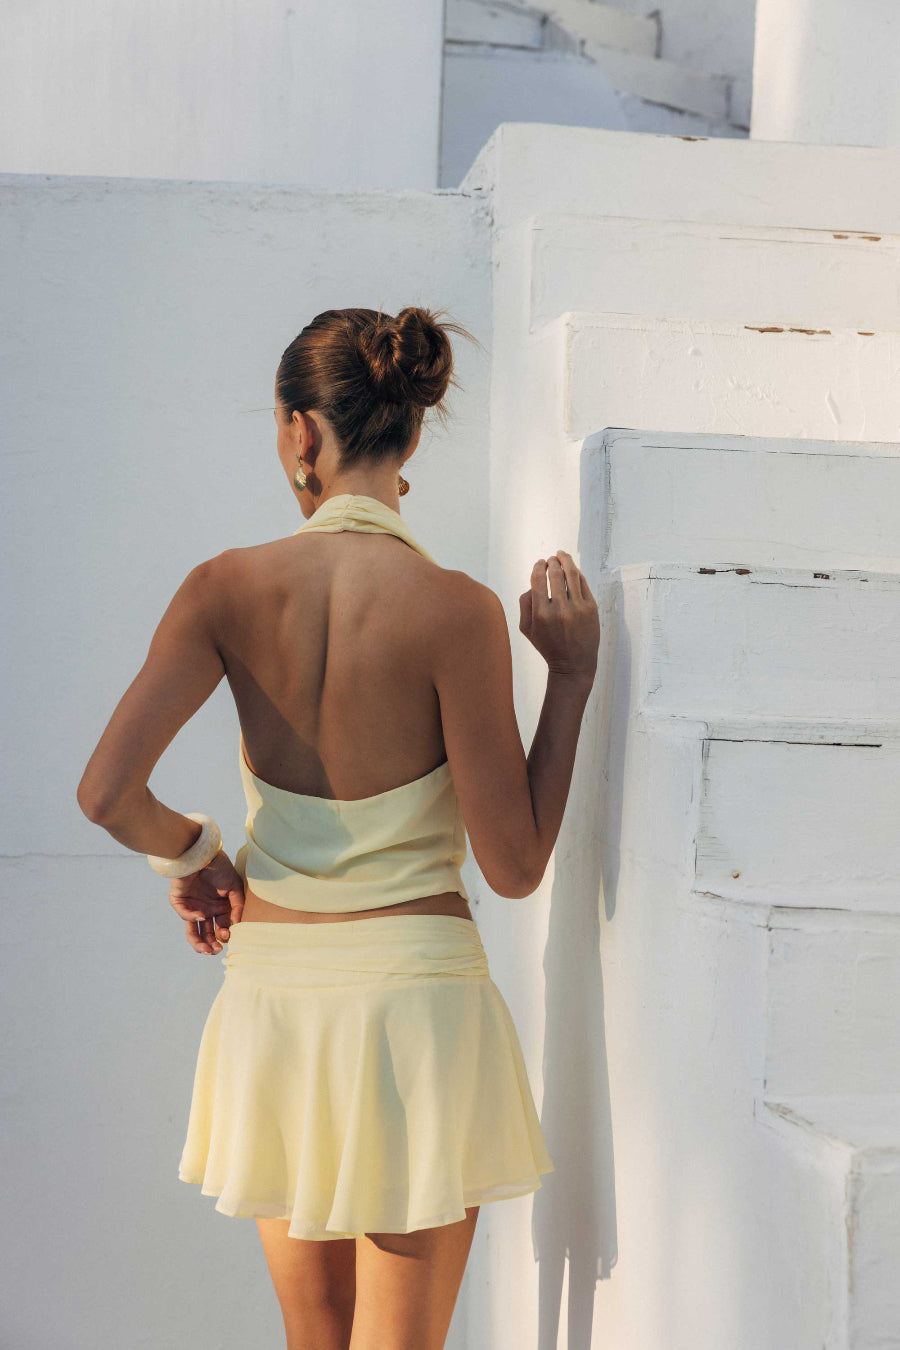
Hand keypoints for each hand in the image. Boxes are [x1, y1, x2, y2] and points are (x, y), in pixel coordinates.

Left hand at [168, 849, 244, 954]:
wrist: (204, 853)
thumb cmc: (220, 867)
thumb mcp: (235, 887)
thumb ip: (237, 906)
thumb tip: (237, 925)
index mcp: (219, 908)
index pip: (221, 928)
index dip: (224, 936)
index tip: (228, 936)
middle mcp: (206, 910)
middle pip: (207, 934)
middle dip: (211, 945)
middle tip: (216, 950)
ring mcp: (192, 906)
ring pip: (192, 931)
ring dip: (198, 942)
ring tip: (205, 949)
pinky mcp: (179, 900)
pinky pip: (184, 914)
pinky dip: (192, 918)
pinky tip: (202, 916)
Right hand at [518, 551, 599, 682]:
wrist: (573, 664)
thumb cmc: (548, 646)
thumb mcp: (527, 630)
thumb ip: (525, 604)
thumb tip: (533, 584)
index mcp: (541, 614)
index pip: (538, 580)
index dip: (538, 567)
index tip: (539, 563)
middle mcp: (560, 609)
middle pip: (555, 574)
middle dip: (552, 562)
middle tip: (551, 558)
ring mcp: (577, 608)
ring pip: (571, 575)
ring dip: (566, 561)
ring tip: (562, 555)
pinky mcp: (591, 608)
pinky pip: (583, 584)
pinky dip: (577, 574)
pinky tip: (573, 570)